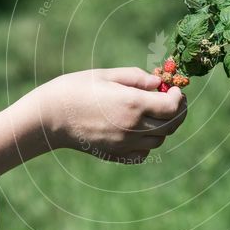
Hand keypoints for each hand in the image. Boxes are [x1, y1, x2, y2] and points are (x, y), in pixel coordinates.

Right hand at [32, 67, 187, 162]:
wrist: (49, 117)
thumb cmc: (75, 89)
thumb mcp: (106, 75)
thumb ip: (136, 78)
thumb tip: (158, 83)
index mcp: (133, 104)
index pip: (172, 106)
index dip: (179, 97)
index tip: (174, 88)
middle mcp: (133, 128)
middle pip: (171, 125)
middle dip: (178, 111)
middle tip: (174, 100)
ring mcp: (124, 144)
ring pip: (159, 140)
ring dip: (164, 127)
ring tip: (156, 113)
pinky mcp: (115, 154)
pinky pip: (142, 153)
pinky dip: (148, 143)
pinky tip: (140, 130)